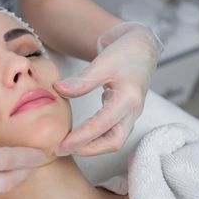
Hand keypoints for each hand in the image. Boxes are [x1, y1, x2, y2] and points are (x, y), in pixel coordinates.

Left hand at [53, 22, 161, 155]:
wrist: (141, 47)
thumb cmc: (124, 52)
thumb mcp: (103, 63)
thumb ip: (82, 80)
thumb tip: (58, 89)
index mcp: (129, 98)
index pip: (103, 124)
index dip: (82, 137)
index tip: (62, 145)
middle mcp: (133, 110)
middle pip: (114, 141)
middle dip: (88, 149)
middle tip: (62, 150)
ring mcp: (130, 114)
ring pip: (114, 140)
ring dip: (92, 147)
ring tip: (67, 146)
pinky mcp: (125, 114)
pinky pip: (112, 133)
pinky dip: (96, 139)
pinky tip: (79, 138)